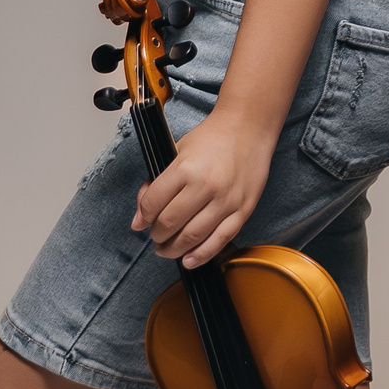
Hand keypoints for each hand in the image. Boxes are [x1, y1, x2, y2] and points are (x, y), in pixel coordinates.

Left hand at [132, 112, 275, 267]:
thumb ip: (155, 183)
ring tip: (167, 249)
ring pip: (192, 237)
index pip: (153, 204)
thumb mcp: (176, 152)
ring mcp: (226, 200)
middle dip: (156, 235)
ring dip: (173, 249)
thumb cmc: (212, 139)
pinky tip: (189, 259)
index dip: (142, 217)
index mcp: (185, 168)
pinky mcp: (242, 210)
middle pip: (169, 224)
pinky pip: (220, 240)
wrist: (248, 129)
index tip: (141, 222)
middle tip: (155, 235)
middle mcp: (205, 186)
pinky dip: (201, 255)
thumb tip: (140, 217)